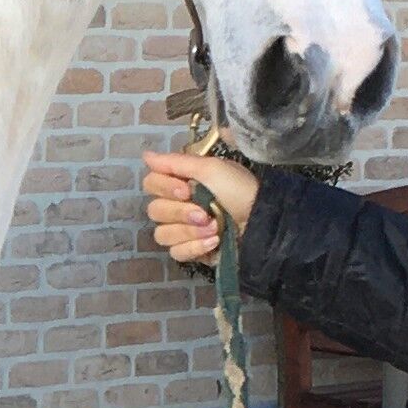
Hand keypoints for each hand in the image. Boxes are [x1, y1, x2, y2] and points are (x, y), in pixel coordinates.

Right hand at [141, 151, 260, 263]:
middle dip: (181, 212)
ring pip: (162, 234)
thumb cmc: (240, 190)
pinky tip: (214, 242)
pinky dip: (195, 247)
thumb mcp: (212, 169)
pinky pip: (176, 252)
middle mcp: (178, 205)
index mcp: (181, 182)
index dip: (164, 187)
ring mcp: (184, 230)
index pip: (151, 183)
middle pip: (154, 210)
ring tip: (215, 228)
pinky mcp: (192, 251)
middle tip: (205, 213)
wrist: (262, 221)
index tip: (185, 189)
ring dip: (189, 231)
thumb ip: (176, 162)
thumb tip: (145, 155)